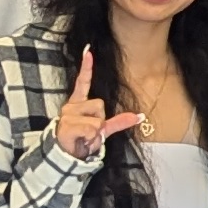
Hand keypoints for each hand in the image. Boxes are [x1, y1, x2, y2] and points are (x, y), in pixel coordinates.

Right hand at [52, 46, 144, 160]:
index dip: (86, 67)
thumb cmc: (82, 139)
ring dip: (96, 133)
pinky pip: (91, 129)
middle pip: (100, 105)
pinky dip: (91, 138)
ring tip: (85, 137)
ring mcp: (68, 116)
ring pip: (97, 120)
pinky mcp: (67, 126)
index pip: (82, 82)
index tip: (88, 51)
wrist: (67, 156)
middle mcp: (71, 106)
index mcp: (78, 103)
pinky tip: (81, 140)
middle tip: (90, 131)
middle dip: (100, 121)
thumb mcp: (103, 129)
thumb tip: (140, 116)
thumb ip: (120, 121)